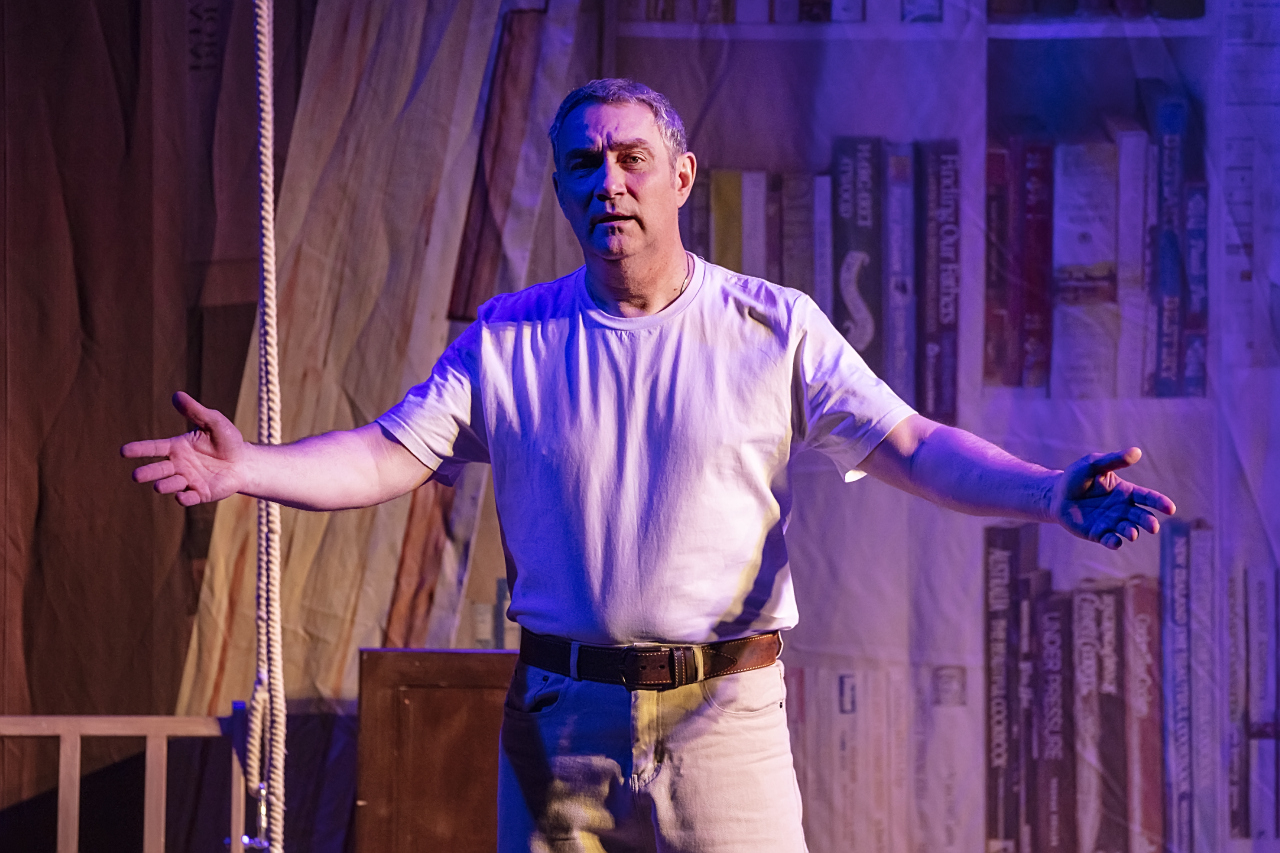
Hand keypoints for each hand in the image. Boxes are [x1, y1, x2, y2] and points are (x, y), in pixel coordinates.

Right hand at [122, 392, 247, 505]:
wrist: (244, 462)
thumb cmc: (226, 440)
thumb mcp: (213, 422)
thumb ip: (195, 411)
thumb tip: (177, 395)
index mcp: (177, 448)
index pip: (154, 448)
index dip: (139, 449)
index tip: (123, 451)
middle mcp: (178, 466)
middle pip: (157, 470)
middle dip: (147, 473)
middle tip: (136, 476)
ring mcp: (188, 481)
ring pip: (170, 485)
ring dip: (164, 485)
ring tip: (159, 486)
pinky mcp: (200, 493)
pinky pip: (189, 498)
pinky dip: (184, 499)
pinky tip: (182, 497)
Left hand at [1050, 447, 1175, 549]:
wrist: (1055, 495)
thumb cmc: (1076, 478)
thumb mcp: (1093, 465)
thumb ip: (1114, 460)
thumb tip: (1136, 452)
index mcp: (1125, 492)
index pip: (1147, 497)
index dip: (1160, 502)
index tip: (1170, 509)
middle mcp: (1122, 509)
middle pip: (1141, 516)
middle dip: (1148, 522)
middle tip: (1153, 527)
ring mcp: (1111, 522)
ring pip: (1128, 530)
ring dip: (1132, 532)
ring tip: (1131, 533)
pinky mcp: (1098, 533)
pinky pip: (1110, 540)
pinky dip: (1114, 542)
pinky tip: (1116, 542)